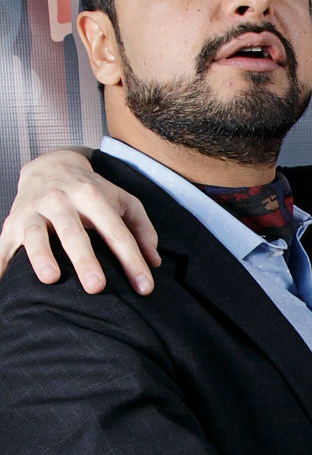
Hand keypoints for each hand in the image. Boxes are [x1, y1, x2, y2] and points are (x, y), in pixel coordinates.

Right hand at [0, 149, 159, 294]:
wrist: (50, 167)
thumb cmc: (93, 192)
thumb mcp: (123, 201)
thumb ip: (142, 229)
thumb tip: (154, 262)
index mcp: (91, 195)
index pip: (116, 232)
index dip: (132, 260)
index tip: (144, 288)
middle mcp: (60, 200)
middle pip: (73, 232)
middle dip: (85, 259)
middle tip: (97, 287)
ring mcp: (33, 210)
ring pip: (35, 233)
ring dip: (41, 255)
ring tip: (51, 279)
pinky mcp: (12, 222)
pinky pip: (4, 244)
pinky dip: (2, 262)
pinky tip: (5, 282)